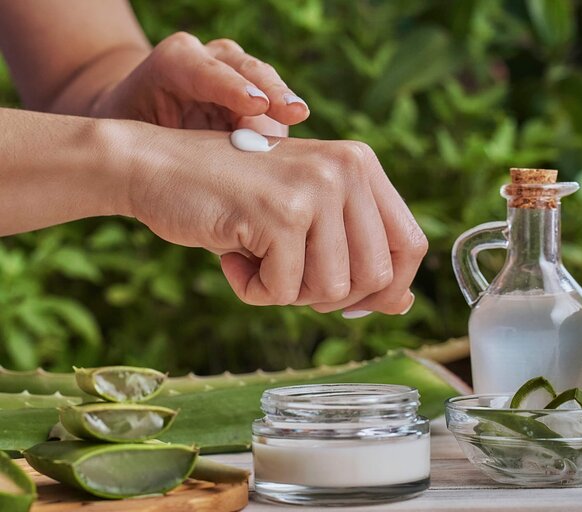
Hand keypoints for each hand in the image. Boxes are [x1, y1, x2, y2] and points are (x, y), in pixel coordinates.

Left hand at [92, 32, 307, 135]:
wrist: (143, 117)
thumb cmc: (134, 128)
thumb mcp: (133, 134)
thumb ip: (158, 145)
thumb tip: (189, 175)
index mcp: (175, 62)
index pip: (204, 69)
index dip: (230, 87)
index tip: (255, 106)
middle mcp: (210, 59)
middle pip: (245, 70)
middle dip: (269, 90)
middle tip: (291, 112)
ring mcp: (237, 74)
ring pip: (266, 84)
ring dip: (283, 105)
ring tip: (298, 121)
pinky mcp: (256, 96)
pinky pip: (275, 109)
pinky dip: (284, 126)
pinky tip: (295, 143)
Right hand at [127, 128, 426, 314]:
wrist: (158, 167)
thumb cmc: (233, 200)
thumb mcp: (305, 220)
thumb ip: (356, 254)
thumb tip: (402, 304)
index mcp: (360, 165)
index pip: (410, 245)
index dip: (388, 287)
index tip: (351, 301)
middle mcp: (347, 169)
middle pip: (376, 277)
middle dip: (328, 295)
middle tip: (286, 273)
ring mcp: (316, 188)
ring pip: (331, 290)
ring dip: (287, 291)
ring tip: (256, 255)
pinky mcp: (281, 214)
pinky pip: (282, 292)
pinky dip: (252, 290)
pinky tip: (233, 254)